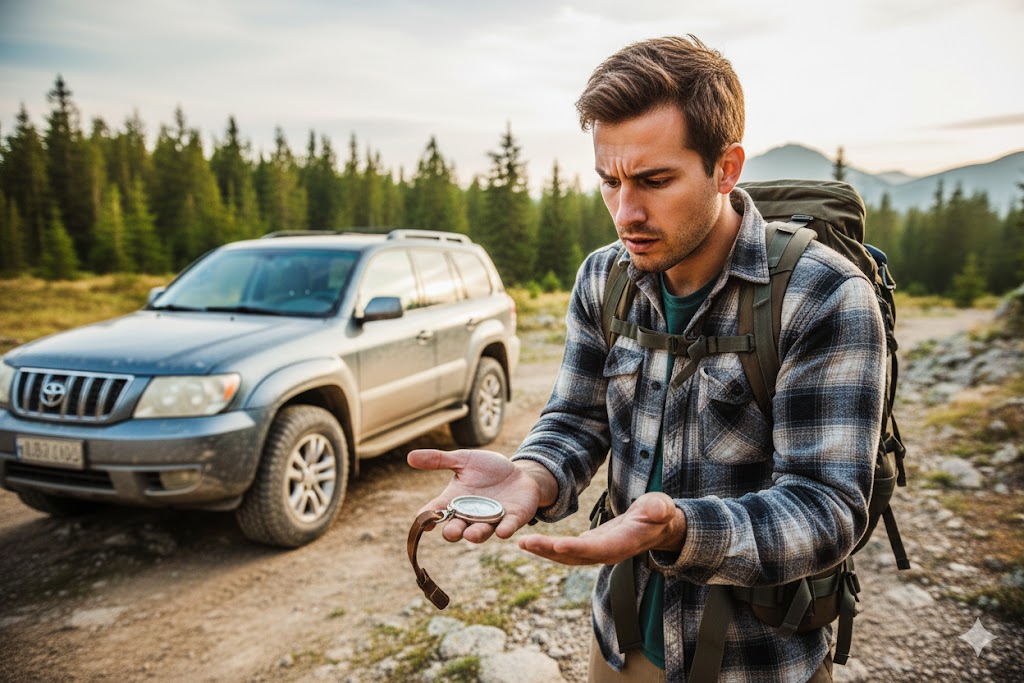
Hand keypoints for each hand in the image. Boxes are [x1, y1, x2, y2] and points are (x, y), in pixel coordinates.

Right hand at [408, 449, 554, 543]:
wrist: (520, 473)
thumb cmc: (488, 469)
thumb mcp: (463, 460)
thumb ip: (439, 460)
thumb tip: (409, 457)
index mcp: (455, 501)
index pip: (436, 512)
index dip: (427, 518)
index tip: (424, 522)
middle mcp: (470, 515)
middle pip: (457, 529)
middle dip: (453, 532)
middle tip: (450, 532)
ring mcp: (492, 520)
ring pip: (481, 532)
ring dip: (476, 534)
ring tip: (471, 534)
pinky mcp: (513, 519)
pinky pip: (508, 527)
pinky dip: (505, 530)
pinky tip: (502, 532)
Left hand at [517, 492, 685, 565]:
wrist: (658, 527)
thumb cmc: (659, 514)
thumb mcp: (662, 507)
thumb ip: (659, 509)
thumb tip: (658, 510)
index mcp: (623, 543)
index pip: (598, 548)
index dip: (578, 548)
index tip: (557, 545)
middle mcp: (607, 551)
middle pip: (575, 555)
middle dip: (550, 551)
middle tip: (525, 543)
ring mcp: (597, 551)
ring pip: (567, 556)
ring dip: (544, 551)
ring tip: (521, 543)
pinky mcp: (590, 546)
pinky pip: (566, 550)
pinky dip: (548, 548)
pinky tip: (530, 542)